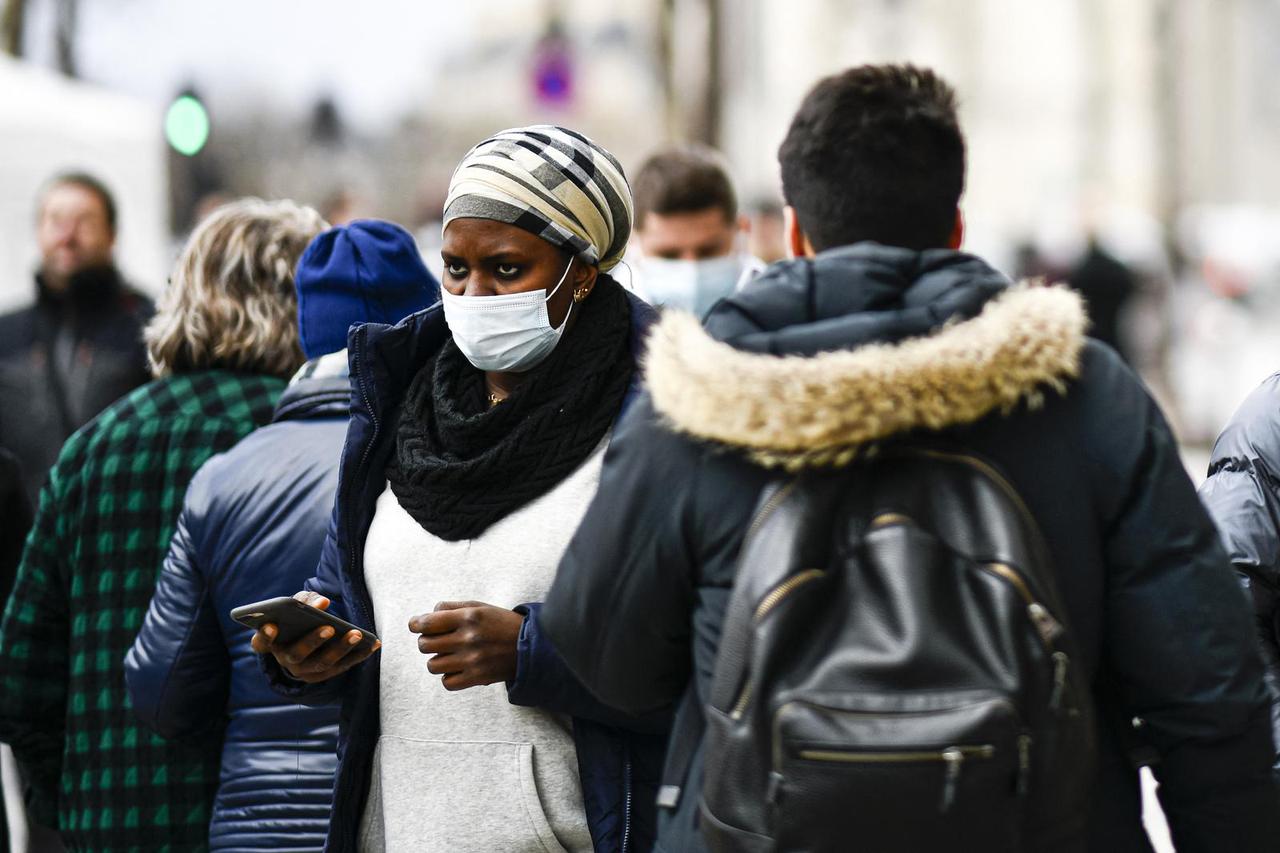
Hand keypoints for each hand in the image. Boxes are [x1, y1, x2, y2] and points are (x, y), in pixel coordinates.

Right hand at [250, 590, 380, 683]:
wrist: (307, 637)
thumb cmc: (299, 616)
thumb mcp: (299, 604)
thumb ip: (306, 600)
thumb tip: (322, 603)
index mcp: (271, 641)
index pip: (261, 642)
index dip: (265, 635)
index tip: (271, 626)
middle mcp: (285, 659)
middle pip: (297, 654)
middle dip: (313, 641)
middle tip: (329, 627)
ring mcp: (305, 670)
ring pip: (322, 663)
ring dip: (341, 649)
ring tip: (356, 634)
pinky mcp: (325, 674)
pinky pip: (343, 666)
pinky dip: (359, 655)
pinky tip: (373, 643)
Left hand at [409, 601, 523, 690]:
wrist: (531, 645)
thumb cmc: (501, 623)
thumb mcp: (480, 607)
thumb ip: (452, 607)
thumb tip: (426, 614)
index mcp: (468, 617)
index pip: (427, 623)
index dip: (416, 624)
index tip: (416, 625)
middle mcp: (468, 638)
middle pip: (425, 645)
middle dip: (427, 641)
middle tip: (437, 640)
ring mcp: (472, 660)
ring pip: (432, 665)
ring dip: (437, 660)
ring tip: (449, 655)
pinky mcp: (477, 678)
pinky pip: (447, 682)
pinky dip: (448, 676)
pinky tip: (457, 668)